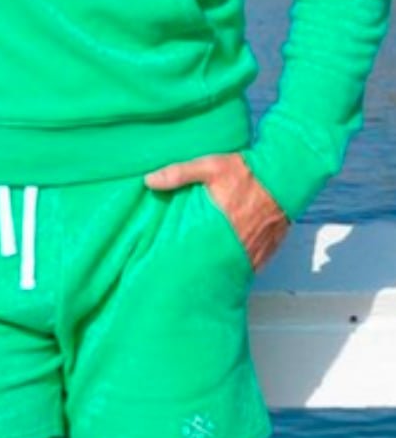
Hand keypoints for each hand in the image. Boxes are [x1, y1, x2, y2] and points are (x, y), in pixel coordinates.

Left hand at [143, 154, 289, 269]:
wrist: (287, 171)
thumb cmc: (248, 170)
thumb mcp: (210, 166)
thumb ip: (179, 174)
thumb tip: (149, 181)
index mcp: (223, 225)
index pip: (200, 253)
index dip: (188, 262)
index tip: (175, 265)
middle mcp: (242, 241)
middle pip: (219, 264)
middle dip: (205, 268)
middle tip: (190, 271)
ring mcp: (258, 247)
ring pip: (237, 267)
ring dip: (224, 267)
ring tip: (209, 270)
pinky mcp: (271, 247)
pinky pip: (254, 263)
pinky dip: (243, 264)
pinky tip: (232, 263)